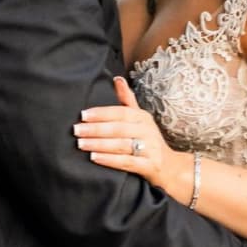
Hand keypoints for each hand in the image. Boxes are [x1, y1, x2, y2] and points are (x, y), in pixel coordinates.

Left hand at [75, 76, 188, 198]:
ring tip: (81, 144)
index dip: (101, 113)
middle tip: (76, 130)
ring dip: (99, 144)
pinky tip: (95, 158)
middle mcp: (147, 131)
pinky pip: (127, 162)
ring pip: (121, 145)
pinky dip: (110, 160)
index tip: (82, 115)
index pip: (120, 112)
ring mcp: (150, 149)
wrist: (170, 168)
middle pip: (119, 128)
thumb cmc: (149, 141)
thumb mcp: (141, 119)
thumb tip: (116, 79)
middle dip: (95, 129)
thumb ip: (127, 100)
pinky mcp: (149, 166)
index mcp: (143, 118)